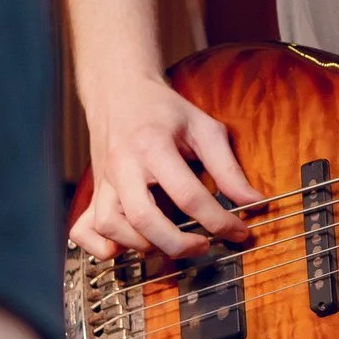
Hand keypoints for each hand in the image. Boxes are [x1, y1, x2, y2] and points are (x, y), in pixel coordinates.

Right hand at [71, 72, 262, 258]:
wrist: (119, 91)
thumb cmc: (164, 111)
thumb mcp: (203, 128)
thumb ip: (227, 168)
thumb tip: (254, 203)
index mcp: (154, 146)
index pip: (188, 194)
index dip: (219, 220)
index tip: (240, 231)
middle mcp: (123, 166)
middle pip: (144, 218)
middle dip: (178, 243)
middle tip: (203, 246)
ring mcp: (104, 181)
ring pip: (112, 227)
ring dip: (142, 245)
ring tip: (169, 243)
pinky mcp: (94, 193)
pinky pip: (85, 230)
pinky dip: (102, 247)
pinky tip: (127, 246)